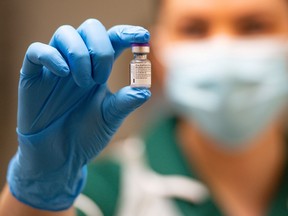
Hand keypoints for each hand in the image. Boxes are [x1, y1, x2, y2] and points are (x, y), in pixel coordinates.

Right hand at [7, 19, 150, 210]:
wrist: (60, 157)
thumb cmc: (86, 135)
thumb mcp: (110, 118)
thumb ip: (125, 102)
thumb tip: (146, 90)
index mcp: (99, 70)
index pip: (113, 40)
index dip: (127, 33)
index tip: (143, 36)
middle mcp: (79, 63)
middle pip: (90, 28)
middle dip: (101, 48)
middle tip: (102, 77)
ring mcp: (55, 68)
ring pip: (65, 34)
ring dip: (80, 54)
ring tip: (85, 82)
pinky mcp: (33, 77)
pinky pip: (36, 51)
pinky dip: (51, 56)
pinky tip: (64, 73)